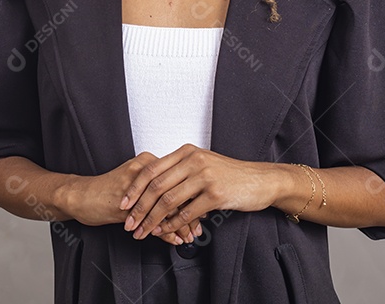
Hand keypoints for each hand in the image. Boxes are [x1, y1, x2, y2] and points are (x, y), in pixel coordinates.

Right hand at [64, 151, 200, 245]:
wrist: (81, 195)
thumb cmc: (109, 192)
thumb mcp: (137, 191)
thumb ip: (159, 197)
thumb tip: (185, 213)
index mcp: (149, 162)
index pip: (179, 180)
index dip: (193, 199)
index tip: (204, 213)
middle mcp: (145, 169)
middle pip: (176, 191)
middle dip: (190, 214)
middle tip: (199, 230)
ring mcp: (135, 183)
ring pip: (166, 204)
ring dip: (180, 225)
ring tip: (189, 237)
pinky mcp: (126, 198)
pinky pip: (151, 216)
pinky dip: (165, 231)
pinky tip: (173, 240)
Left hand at [120, 143, 278, 240]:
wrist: (261, 180)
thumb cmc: (230, 175)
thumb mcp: (202, 165)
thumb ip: (180, 172)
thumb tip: (153, 190)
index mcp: (186, 152)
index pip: (151, 169)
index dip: (134, 188)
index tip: (122, 204)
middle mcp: (193, 160)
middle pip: (156, 186)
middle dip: (138, 208)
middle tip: (129, 224)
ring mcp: (205, 176)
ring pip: (168, 201)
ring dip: (152, 220)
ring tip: (143, 232)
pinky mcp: (215, 194)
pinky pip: (187, 212)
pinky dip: (173, 225)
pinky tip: (166, 232)